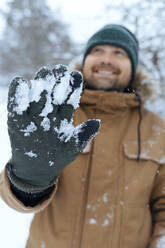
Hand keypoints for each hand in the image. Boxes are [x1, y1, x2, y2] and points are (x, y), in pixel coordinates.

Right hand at [7, 65, 99, 187]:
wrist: (35, 169)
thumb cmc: (56, 158)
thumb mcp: (72, 149)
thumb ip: (82, 136)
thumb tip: (97, 122)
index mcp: (63, 116)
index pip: (69, 99)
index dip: (73, 87)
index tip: (77, 75)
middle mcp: (49, 112)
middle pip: (53, 93)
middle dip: (57, 79)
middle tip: (60, 68)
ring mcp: (33, 114)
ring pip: (37, 95)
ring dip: (40, 82)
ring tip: (45, 71)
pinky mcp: (17, 119)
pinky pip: (17, 105)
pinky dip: (17, 93)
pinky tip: (20, 82)